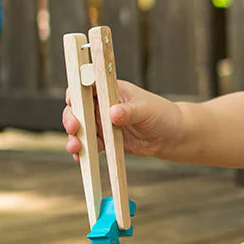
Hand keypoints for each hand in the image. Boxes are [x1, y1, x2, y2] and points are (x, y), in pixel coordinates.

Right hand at [63, 80, 181, 161]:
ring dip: (75, 137)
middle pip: (78, 108)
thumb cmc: (162, 115)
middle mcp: (103, 105)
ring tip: (75, 147)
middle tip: (74, 127)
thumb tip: (112, 113)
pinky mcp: (106, 140)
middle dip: (71, 117)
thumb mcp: (146, 110)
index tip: (73, 102)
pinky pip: (90, 145)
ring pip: (81, 128)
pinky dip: (83, 151)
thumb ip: (130, 112)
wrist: (172, 137)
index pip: (86, 86)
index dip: (76, 92)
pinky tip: (80, 157)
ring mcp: (103, 123)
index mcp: (111, 89)